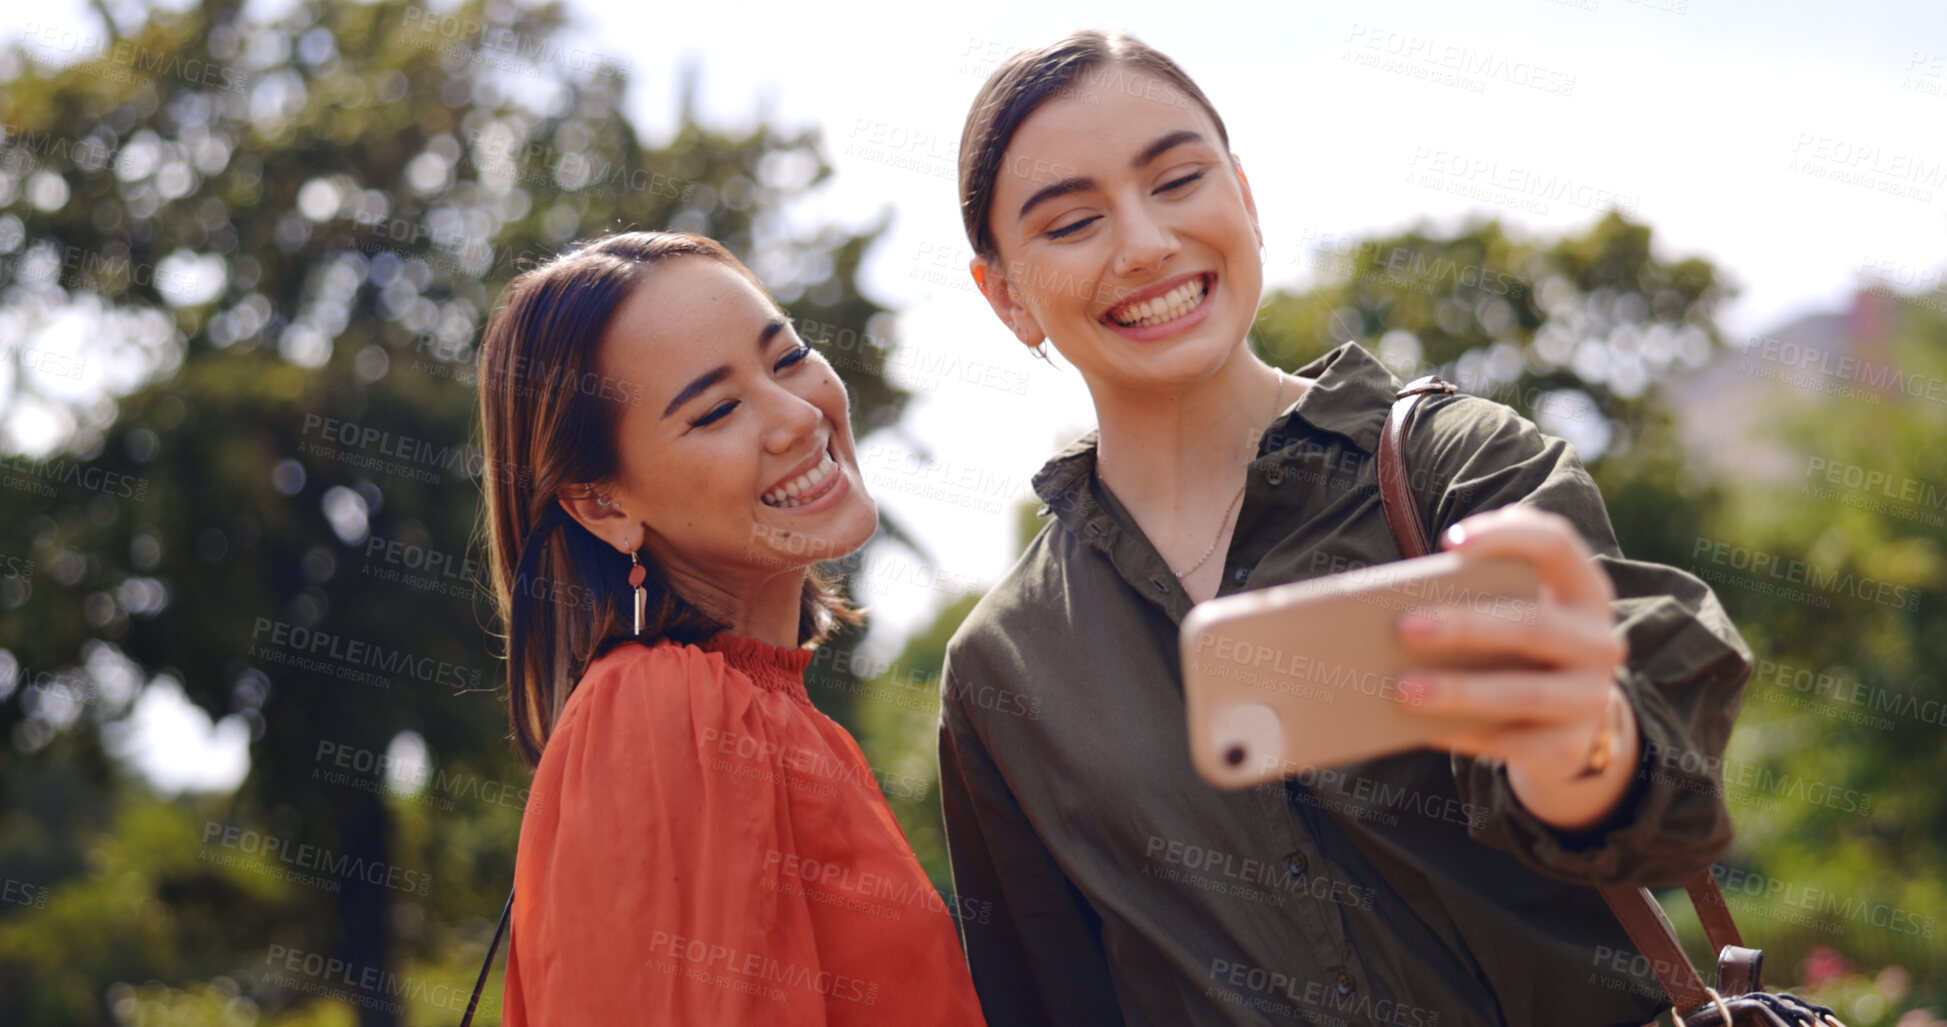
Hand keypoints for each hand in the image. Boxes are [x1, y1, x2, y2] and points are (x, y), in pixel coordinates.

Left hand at [1392, 505, 1638, 830]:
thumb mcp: (1514, 605)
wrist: (1562, 717)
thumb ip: (1475, 585)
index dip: (1505, 537)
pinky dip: (1462, 735)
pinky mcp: (1569, 747)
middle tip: (1403, 627)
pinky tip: (1420, 729)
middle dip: (1466, 626)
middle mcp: (1598, 641)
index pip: (1555, 544)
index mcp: (1583, 588)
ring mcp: (1590, 698)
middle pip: (1534, 626)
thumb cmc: (1516, 642)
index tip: (1450, 541)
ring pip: (1523, 694)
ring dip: (1458, 691)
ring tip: (1401, 688)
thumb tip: (1397, 598)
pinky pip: (1511, 743)